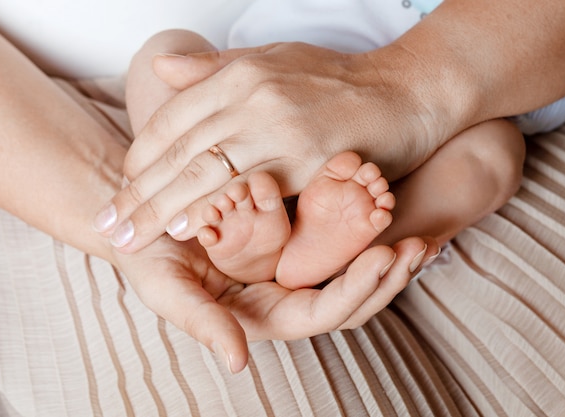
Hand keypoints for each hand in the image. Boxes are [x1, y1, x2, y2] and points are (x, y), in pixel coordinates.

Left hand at [95, 42, 444, 252]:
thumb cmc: (337, 81)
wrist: (406, 92)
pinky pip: (254, 193)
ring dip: (163, 211)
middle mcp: (254, 99)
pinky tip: (190, 234)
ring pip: (206, 175)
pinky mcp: (310, 162)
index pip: (172, 122)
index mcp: (240, 75)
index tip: (120, 192)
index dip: (140, 161)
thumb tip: (161, 70)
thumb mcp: (272, 61)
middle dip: (138, 195)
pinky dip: (218, 214)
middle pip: (180, 153)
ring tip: (132, 239)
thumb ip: (215, 69)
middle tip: (109, 227)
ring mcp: (281, 129)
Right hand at [114, 233, 437, 373]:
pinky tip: (385, 199)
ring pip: (350, 266)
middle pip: (351, 296)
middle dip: (387, 275)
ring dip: (386, 250)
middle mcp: (285, 292)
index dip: (356, 290)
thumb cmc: (150, 260)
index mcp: (265, 314)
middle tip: (421, 244)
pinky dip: (364, 222)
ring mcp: (292, 262)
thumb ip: (203, 323)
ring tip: (421, 228)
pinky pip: (337, 234)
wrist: (143, 220)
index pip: (322, 313)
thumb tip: (238, 363)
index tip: (386, 256)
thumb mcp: (168, 289)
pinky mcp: (293, 235)